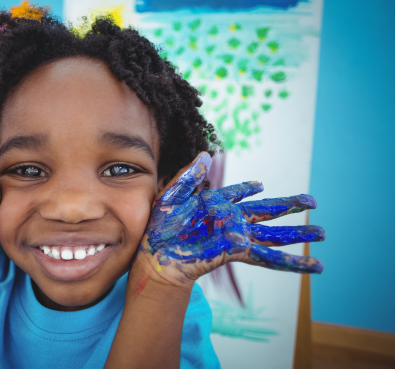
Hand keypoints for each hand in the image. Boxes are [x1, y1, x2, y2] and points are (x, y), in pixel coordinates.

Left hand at [139, 152, 324, 286]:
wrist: (156, 255)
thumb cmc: (158, 227)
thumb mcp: (171, 195)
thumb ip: (189, 176)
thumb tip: (205, 154)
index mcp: (215, 204)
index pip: (237, 193)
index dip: (247, 188)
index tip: (259, 185)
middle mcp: (230, 219)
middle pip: (267, 211)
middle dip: (289, 205)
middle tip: (312, 200)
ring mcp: (236, 235)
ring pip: (275, 235)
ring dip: (298, 233)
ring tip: (323, 232)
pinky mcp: (237, 251)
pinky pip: (268, 257)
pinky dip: (291, 262)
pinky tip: (312, 265)